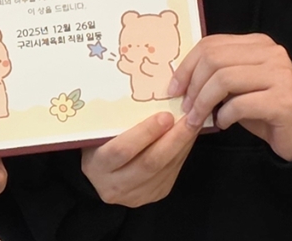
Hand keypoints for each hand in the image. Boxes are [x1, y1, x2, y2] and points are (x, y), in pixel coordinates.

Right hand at [79, 111, 197, 206]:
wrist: (101, 175)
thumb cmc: (100, 144)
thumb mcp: (99, 132)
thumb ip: (117, 120)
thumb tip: (150, 97)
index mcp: (97, 166)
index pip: (123, 150)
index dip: (145, 133)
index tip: (165, 116)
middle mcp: (116, 185)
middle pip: (150, 163)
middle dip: (173, 139)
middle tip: (188, 118)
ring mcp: (137, 195)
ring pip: (165, 168)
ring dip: (183, 144)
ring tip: (194, 123)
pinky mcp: (154, 194)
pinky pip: (172, 172)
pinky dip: (183, 152)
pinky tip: (188, 136)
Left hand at [166, 33, 291, 160]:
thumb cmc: (267, 108)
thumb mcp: (241, 85)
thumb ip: (218, 74)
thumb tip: (180, 81)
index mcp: (257, 43)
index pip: (212, 44)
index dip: (187, 66)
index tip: (173, 88)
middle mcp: (270, 53)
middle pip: (214, 59)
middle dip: (193, 85)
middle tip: (185, 107)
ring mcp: (279, 75)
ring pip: (224, 79)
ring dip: (203, 103)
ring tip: (198, 119)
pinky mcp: (283, 101)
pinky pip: (239, 104)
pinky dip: (223, 116)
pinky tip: (223, 123)